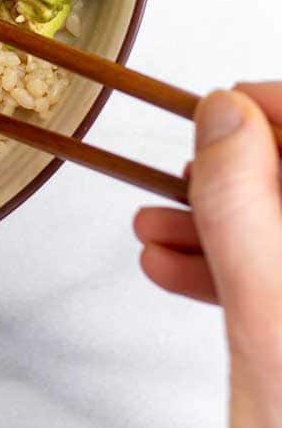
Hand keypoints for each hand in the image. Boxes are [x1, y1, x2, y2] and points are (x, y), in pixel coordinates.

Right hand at [135, 86, 281, 427]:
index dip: (276, 109)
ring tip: (157, 225)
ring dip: (229, 219)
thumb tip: (227, 116)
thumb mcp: (270, 320)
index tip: (220, 107)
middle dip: (245, 169)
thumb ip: (246, 204)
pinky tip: (178, 268)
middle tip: (184, 177)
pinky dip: (236, 266)